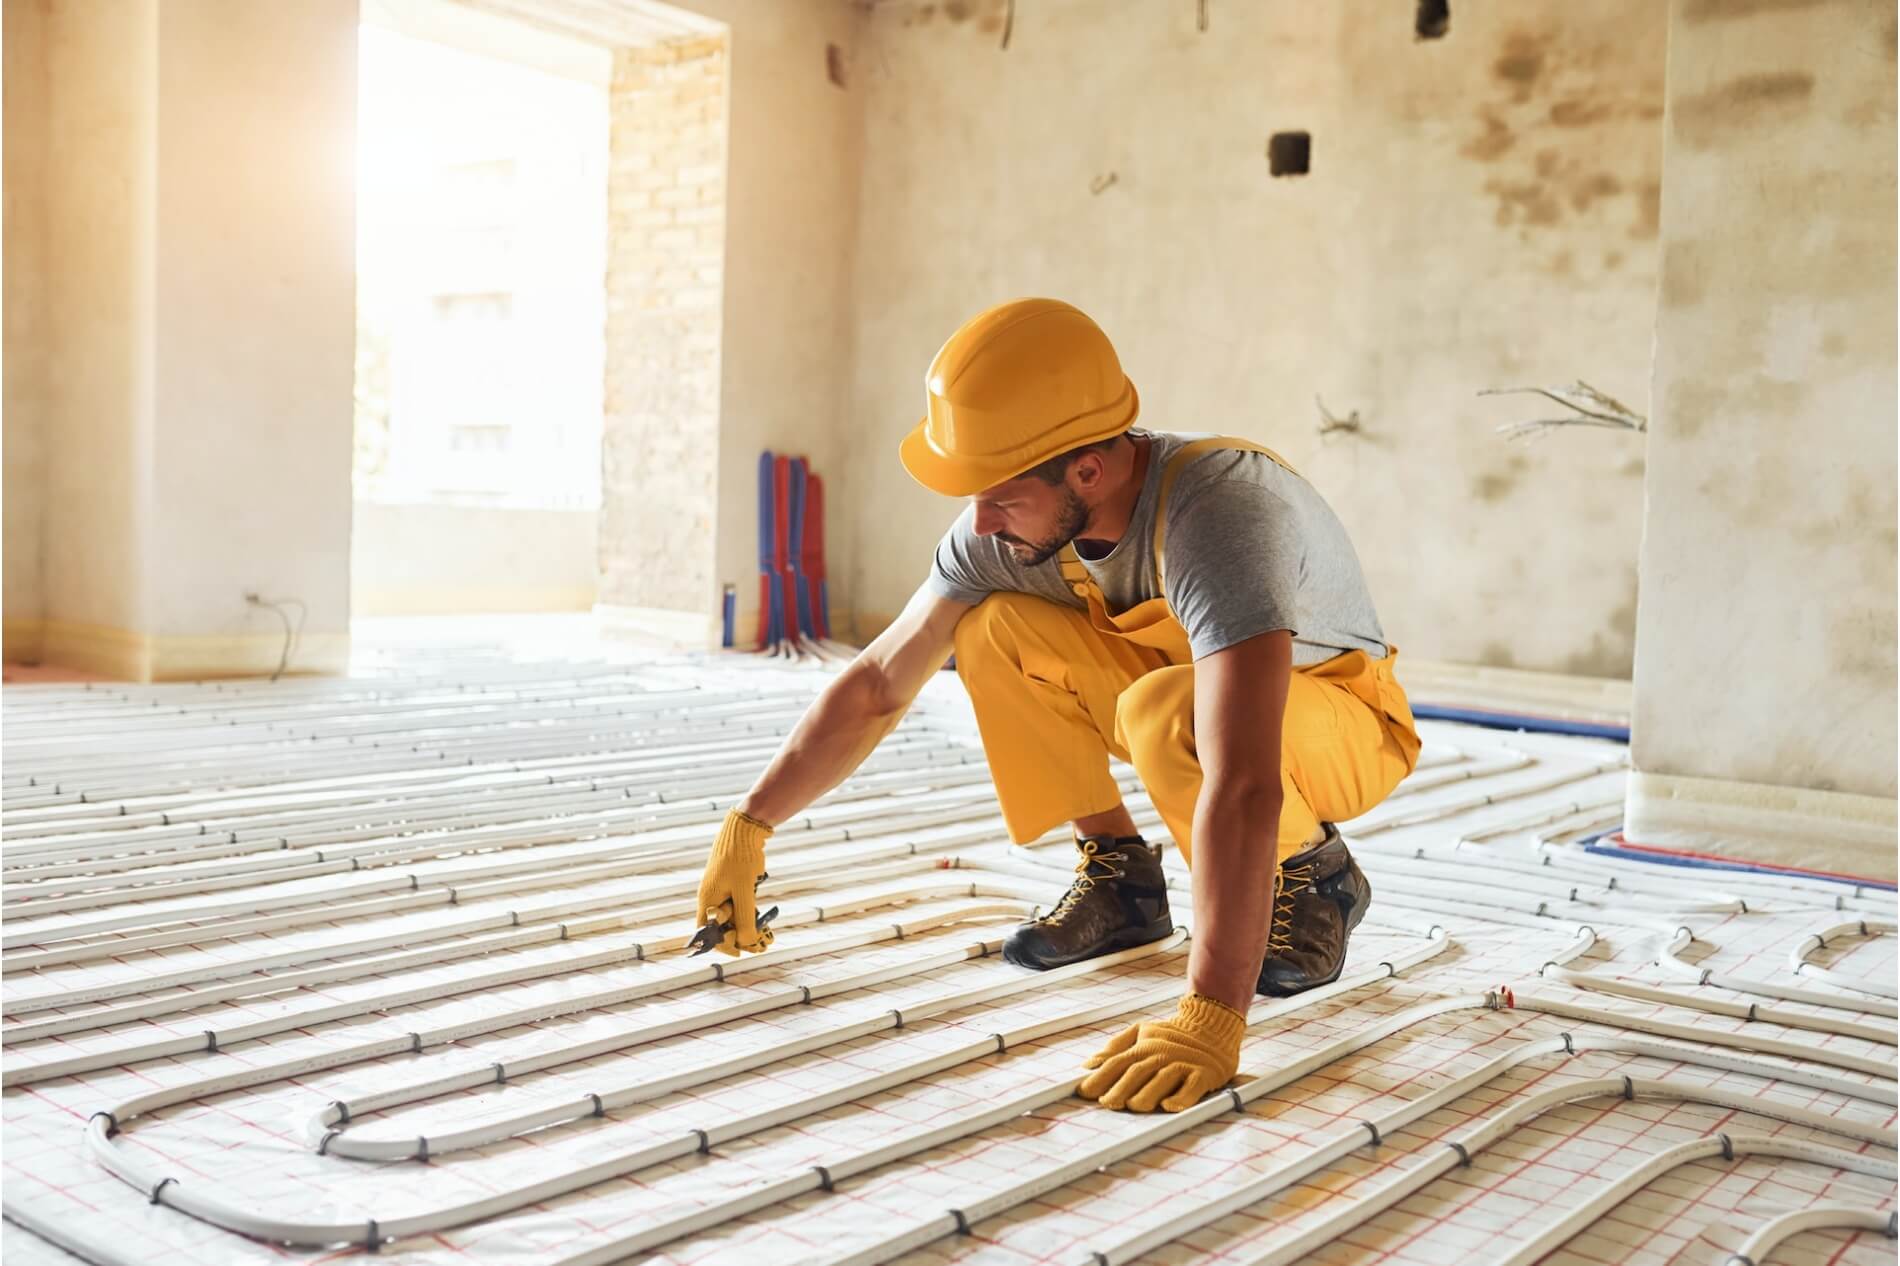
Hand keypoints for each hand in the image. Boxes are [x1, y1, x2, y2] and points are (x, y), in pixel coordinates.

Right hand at [694, 809, 773, 955]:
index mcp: (707, 900)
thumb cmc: (740, 859)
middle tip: (761, 947)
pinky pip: (741, 905)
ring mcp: (723, 891)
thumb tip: (747, 942)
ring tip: (767, 938)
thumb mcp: (744, 892)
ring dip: (748, 928)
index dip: (723, 946)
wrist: (745, 829)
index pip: (707, 933)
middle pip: (723, 927)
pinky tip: (765, 923)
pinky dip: (752, 914)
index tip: (742, 953)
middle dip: (741, 938)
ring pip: (734, 917)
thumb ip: (744, 918)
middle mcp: (712, 897)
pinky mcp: (735, 884)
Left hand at [1076, 993, 1245, 1112]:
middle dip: (1120, 1088)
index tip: (1084, 1092)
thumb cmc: (1174, 1036)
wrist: (1213, 1027)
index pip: (1117, 1062)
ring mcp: (1183, 1064)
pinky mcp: (1203, 1074)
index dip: (1100, 1077)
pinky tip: (1169, 1106)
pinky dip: (1181, 1098)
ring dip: (1147, 1093)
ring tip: (1133, 1106)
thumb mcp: (1143, 1032)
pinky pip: (1192, 1087)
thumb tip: (1089, 1063)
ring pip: (1162, 1079)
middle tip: (1107, 1103)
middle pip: (1137, 1072)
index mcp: (1144, 1046)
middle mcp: (1162, 1054)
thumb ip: (1116, 1047)